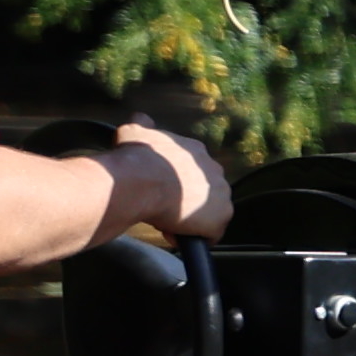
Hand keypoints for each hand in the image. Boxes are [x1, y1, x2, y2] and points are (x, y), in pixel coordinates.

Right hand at [112, 120, 235, 241]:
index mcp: (196, 151)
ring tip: (166, 222)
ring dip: (190, 218)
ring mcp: (221, 196)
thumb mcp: (134, 132)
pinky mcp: (220, 219)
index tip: (158, 188)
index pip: (191, 168)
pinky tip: (173, 235)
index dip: (174, 180)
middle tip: (161, 205)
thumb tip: (140, 118)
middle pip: (204, 190)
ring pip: (207, 212)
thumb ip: (141, 125)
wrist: (142, 181)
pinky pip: (209, 234)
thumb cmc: (136, 158)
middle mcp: (215, 170)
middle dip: (185, 199)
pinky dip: (192, 237)